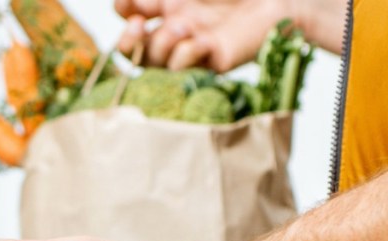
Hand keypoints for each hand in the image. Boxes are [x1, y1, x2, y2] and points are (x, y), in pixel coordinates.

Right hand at [115, 0, 289, 70]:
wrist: (281, 1)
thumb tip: (133, 2)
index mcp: (171, 3)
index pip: (128, 13)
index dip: (123, 8)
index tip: (133, 2)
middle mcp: (174, 28)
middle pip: (129, 49)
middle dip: (128, 39)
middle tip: (140, 25)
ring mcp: (189, 48)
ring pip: (152, 62)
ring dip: (161, 43)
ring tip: (185, 25)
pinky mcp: (207, 65)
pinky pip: (181, 69)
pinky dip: (186, 55)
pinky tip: (204, 40)